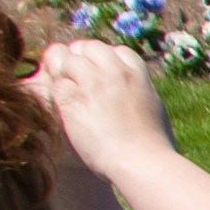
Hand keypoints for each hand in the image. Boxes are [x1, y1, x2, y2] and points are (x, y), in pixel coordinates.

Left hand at [30, 35, 171, 176]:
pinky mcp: (72, 100)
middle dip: (82, 57)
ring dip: (63, 71)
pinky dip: (56, 91)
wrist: (140, 162)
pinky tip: (61, 105)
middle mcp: (114, 73)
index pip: (117, 51)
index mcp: (138, 75)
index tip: (103, 74)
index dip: (107, 60)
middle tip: (77, 77)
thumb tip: (137, 92)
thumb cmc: (154, 146)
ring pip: (68, 59)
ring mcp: (92, 84)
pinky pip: (56, 83)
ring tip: (67, 91)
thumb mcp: (154, 108)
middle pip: (90, 47)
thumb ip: (141, 93)